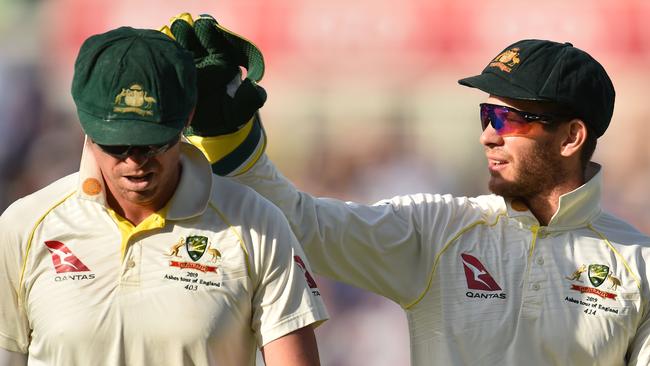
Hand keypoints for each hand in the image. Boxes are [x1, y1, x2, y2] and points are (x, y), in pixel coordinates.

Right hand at [161, 13, 266, 135]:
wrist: (213, 131)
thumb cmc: (232, 116)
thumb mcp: (244, 108)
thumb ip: (252, 97)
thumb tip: (256, 86)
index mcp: (221, 63)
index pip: (215, 43)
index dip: (209, 34)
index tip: (204, 26)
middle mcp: (204, 62)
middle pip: (194, 41)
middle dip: (188, 32)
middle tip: (181, 25)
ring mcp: (188, 69)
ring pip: (179, 50)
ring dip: (173, 40)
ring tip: (166, 32)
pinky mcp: (174, 78)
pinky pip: (167, 65)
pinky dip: (163, 56)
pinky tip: (157, 48)